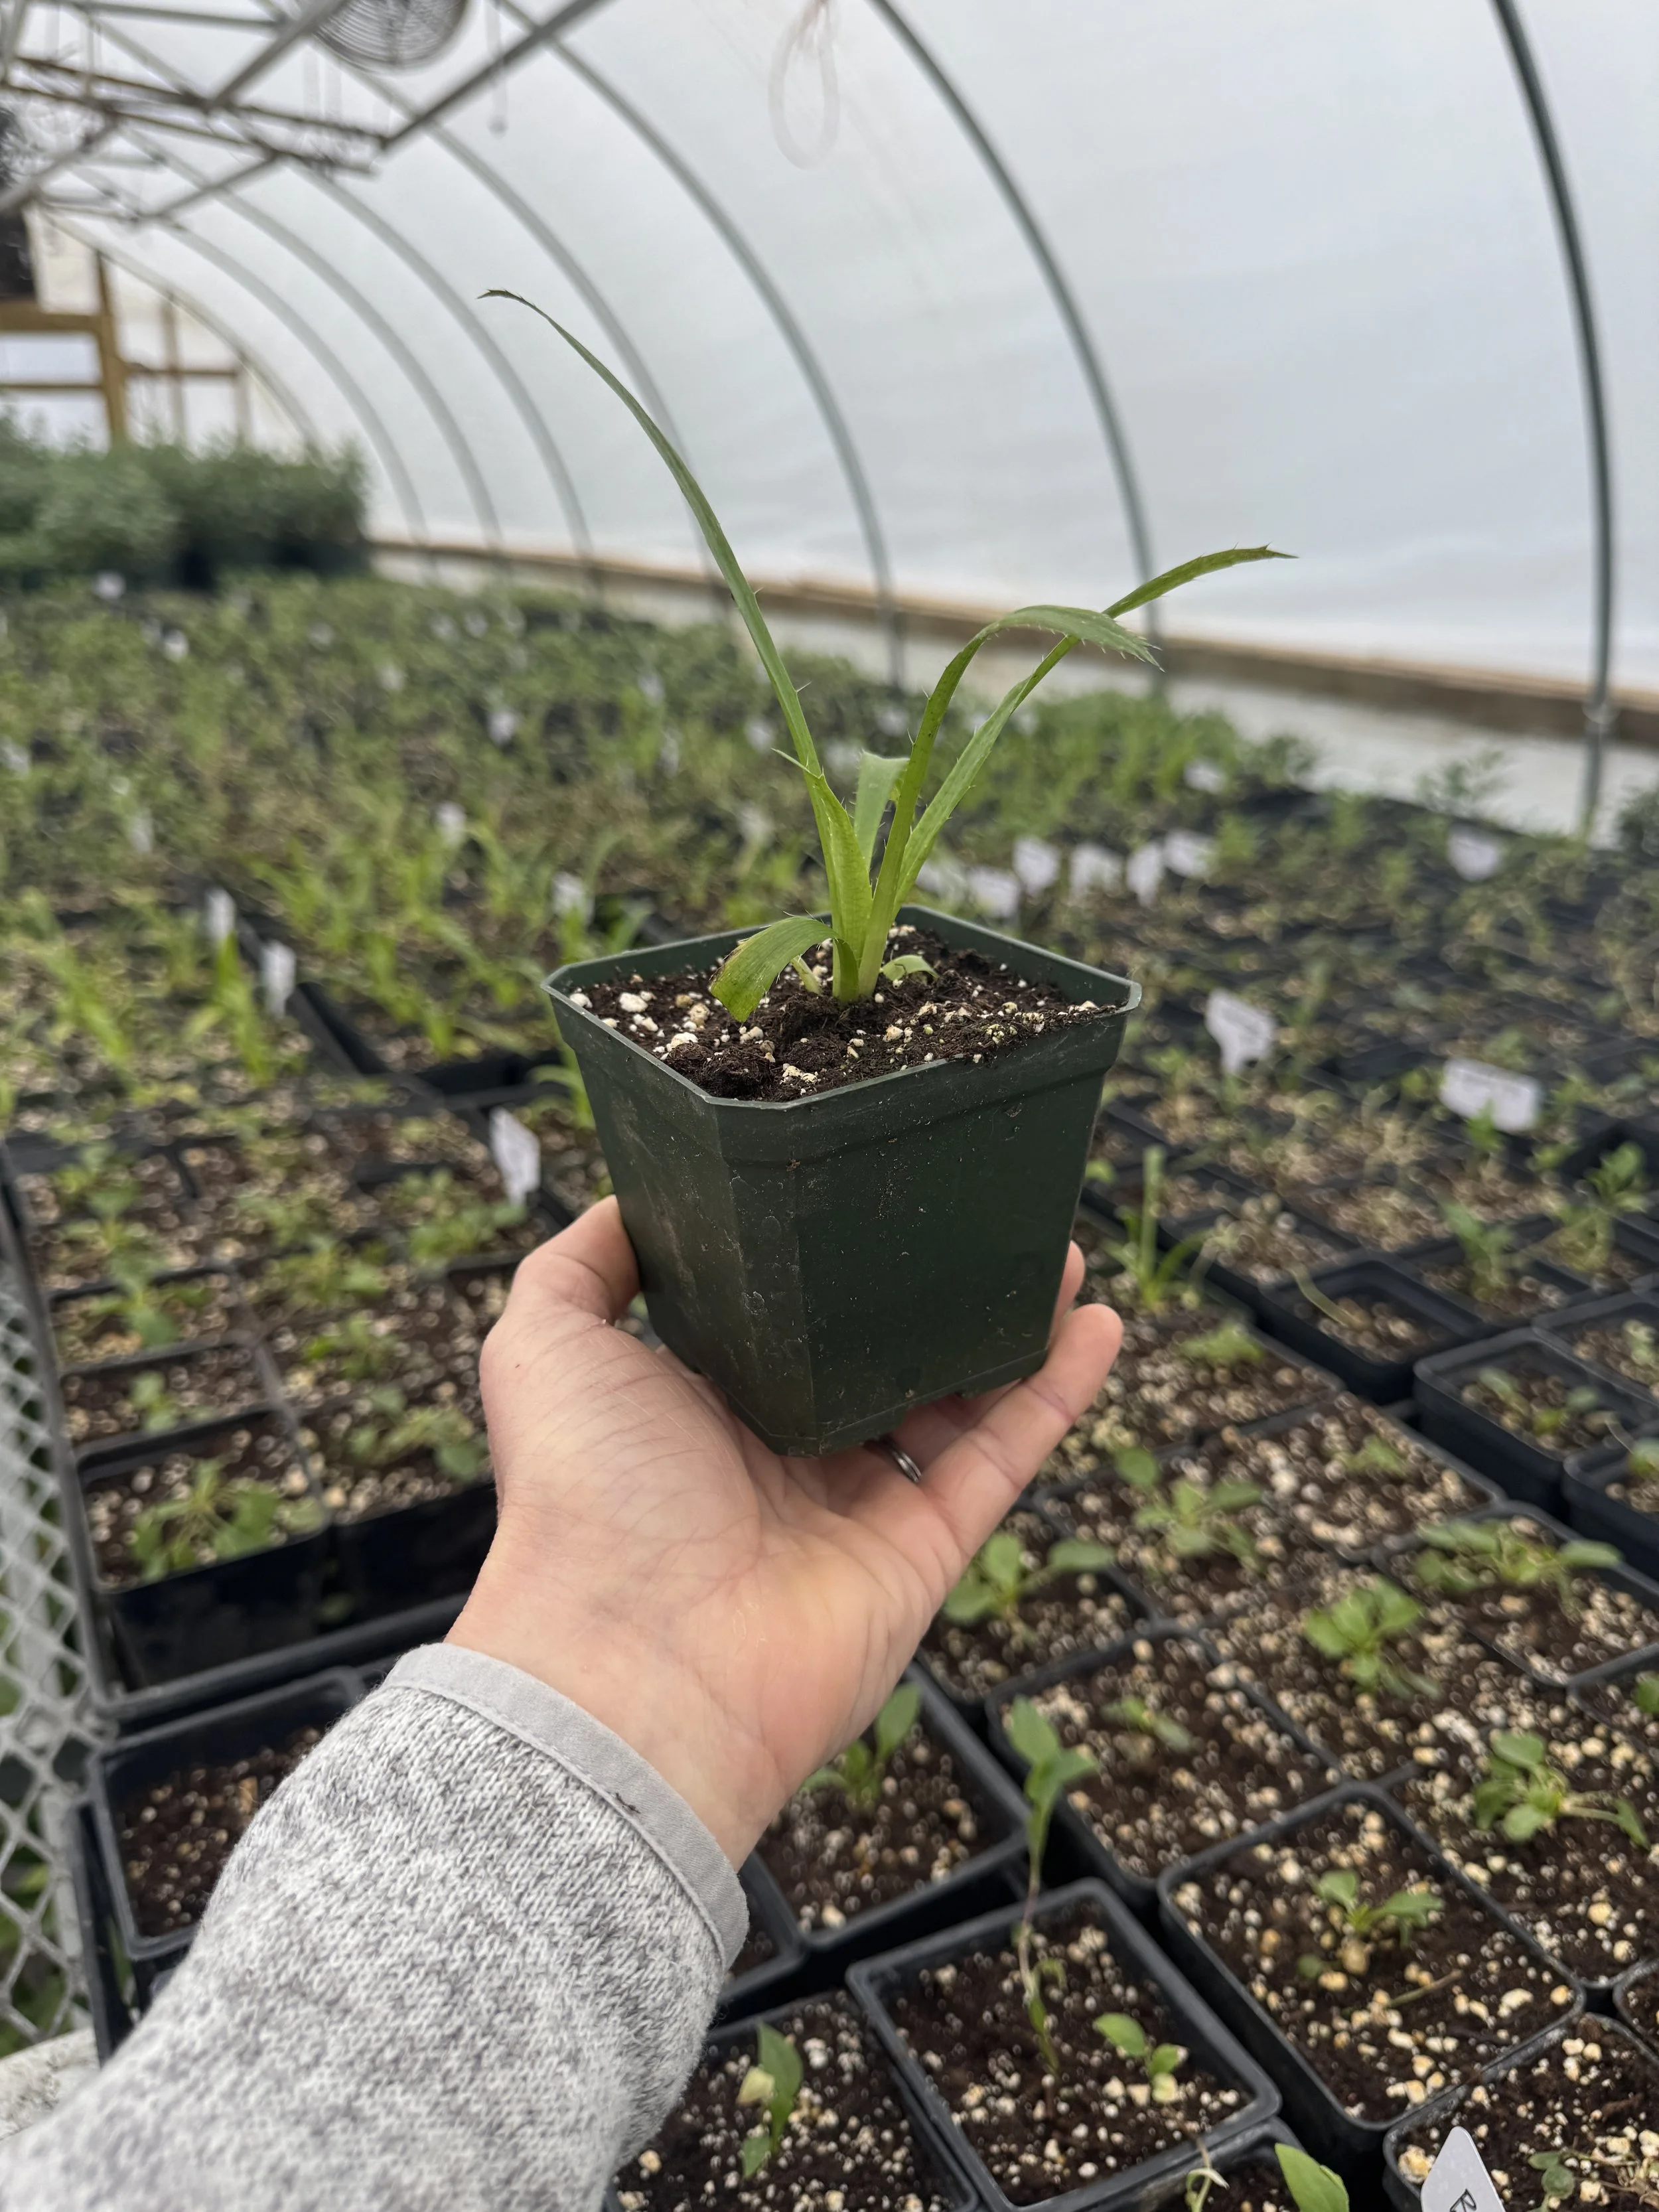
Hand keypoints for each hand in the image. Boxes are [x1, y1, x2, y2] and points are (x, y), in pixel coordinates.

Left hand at [450, 1198, 1120, 1863]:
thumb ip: (581, 1262)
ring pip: (955, 1404)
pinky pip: (1002, 1462)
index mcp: (698, 1409)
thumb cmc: (583, 1494)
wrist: (632, 1655)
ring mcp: (857, 1510)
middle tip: (984, 1215)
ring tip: (1057, 1249)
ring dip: (1010, 1328)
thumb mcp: (544, 1340)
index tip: (871, 1188)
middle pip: (880, 1358)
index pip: (781, 1323)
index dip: (827, 1261)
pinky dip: (1057, 1394)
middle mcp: (781, 1458)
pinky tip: (1095, 1323)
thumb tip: (635, 1202)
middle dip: (933, 1290)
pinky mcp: (921, 1556)